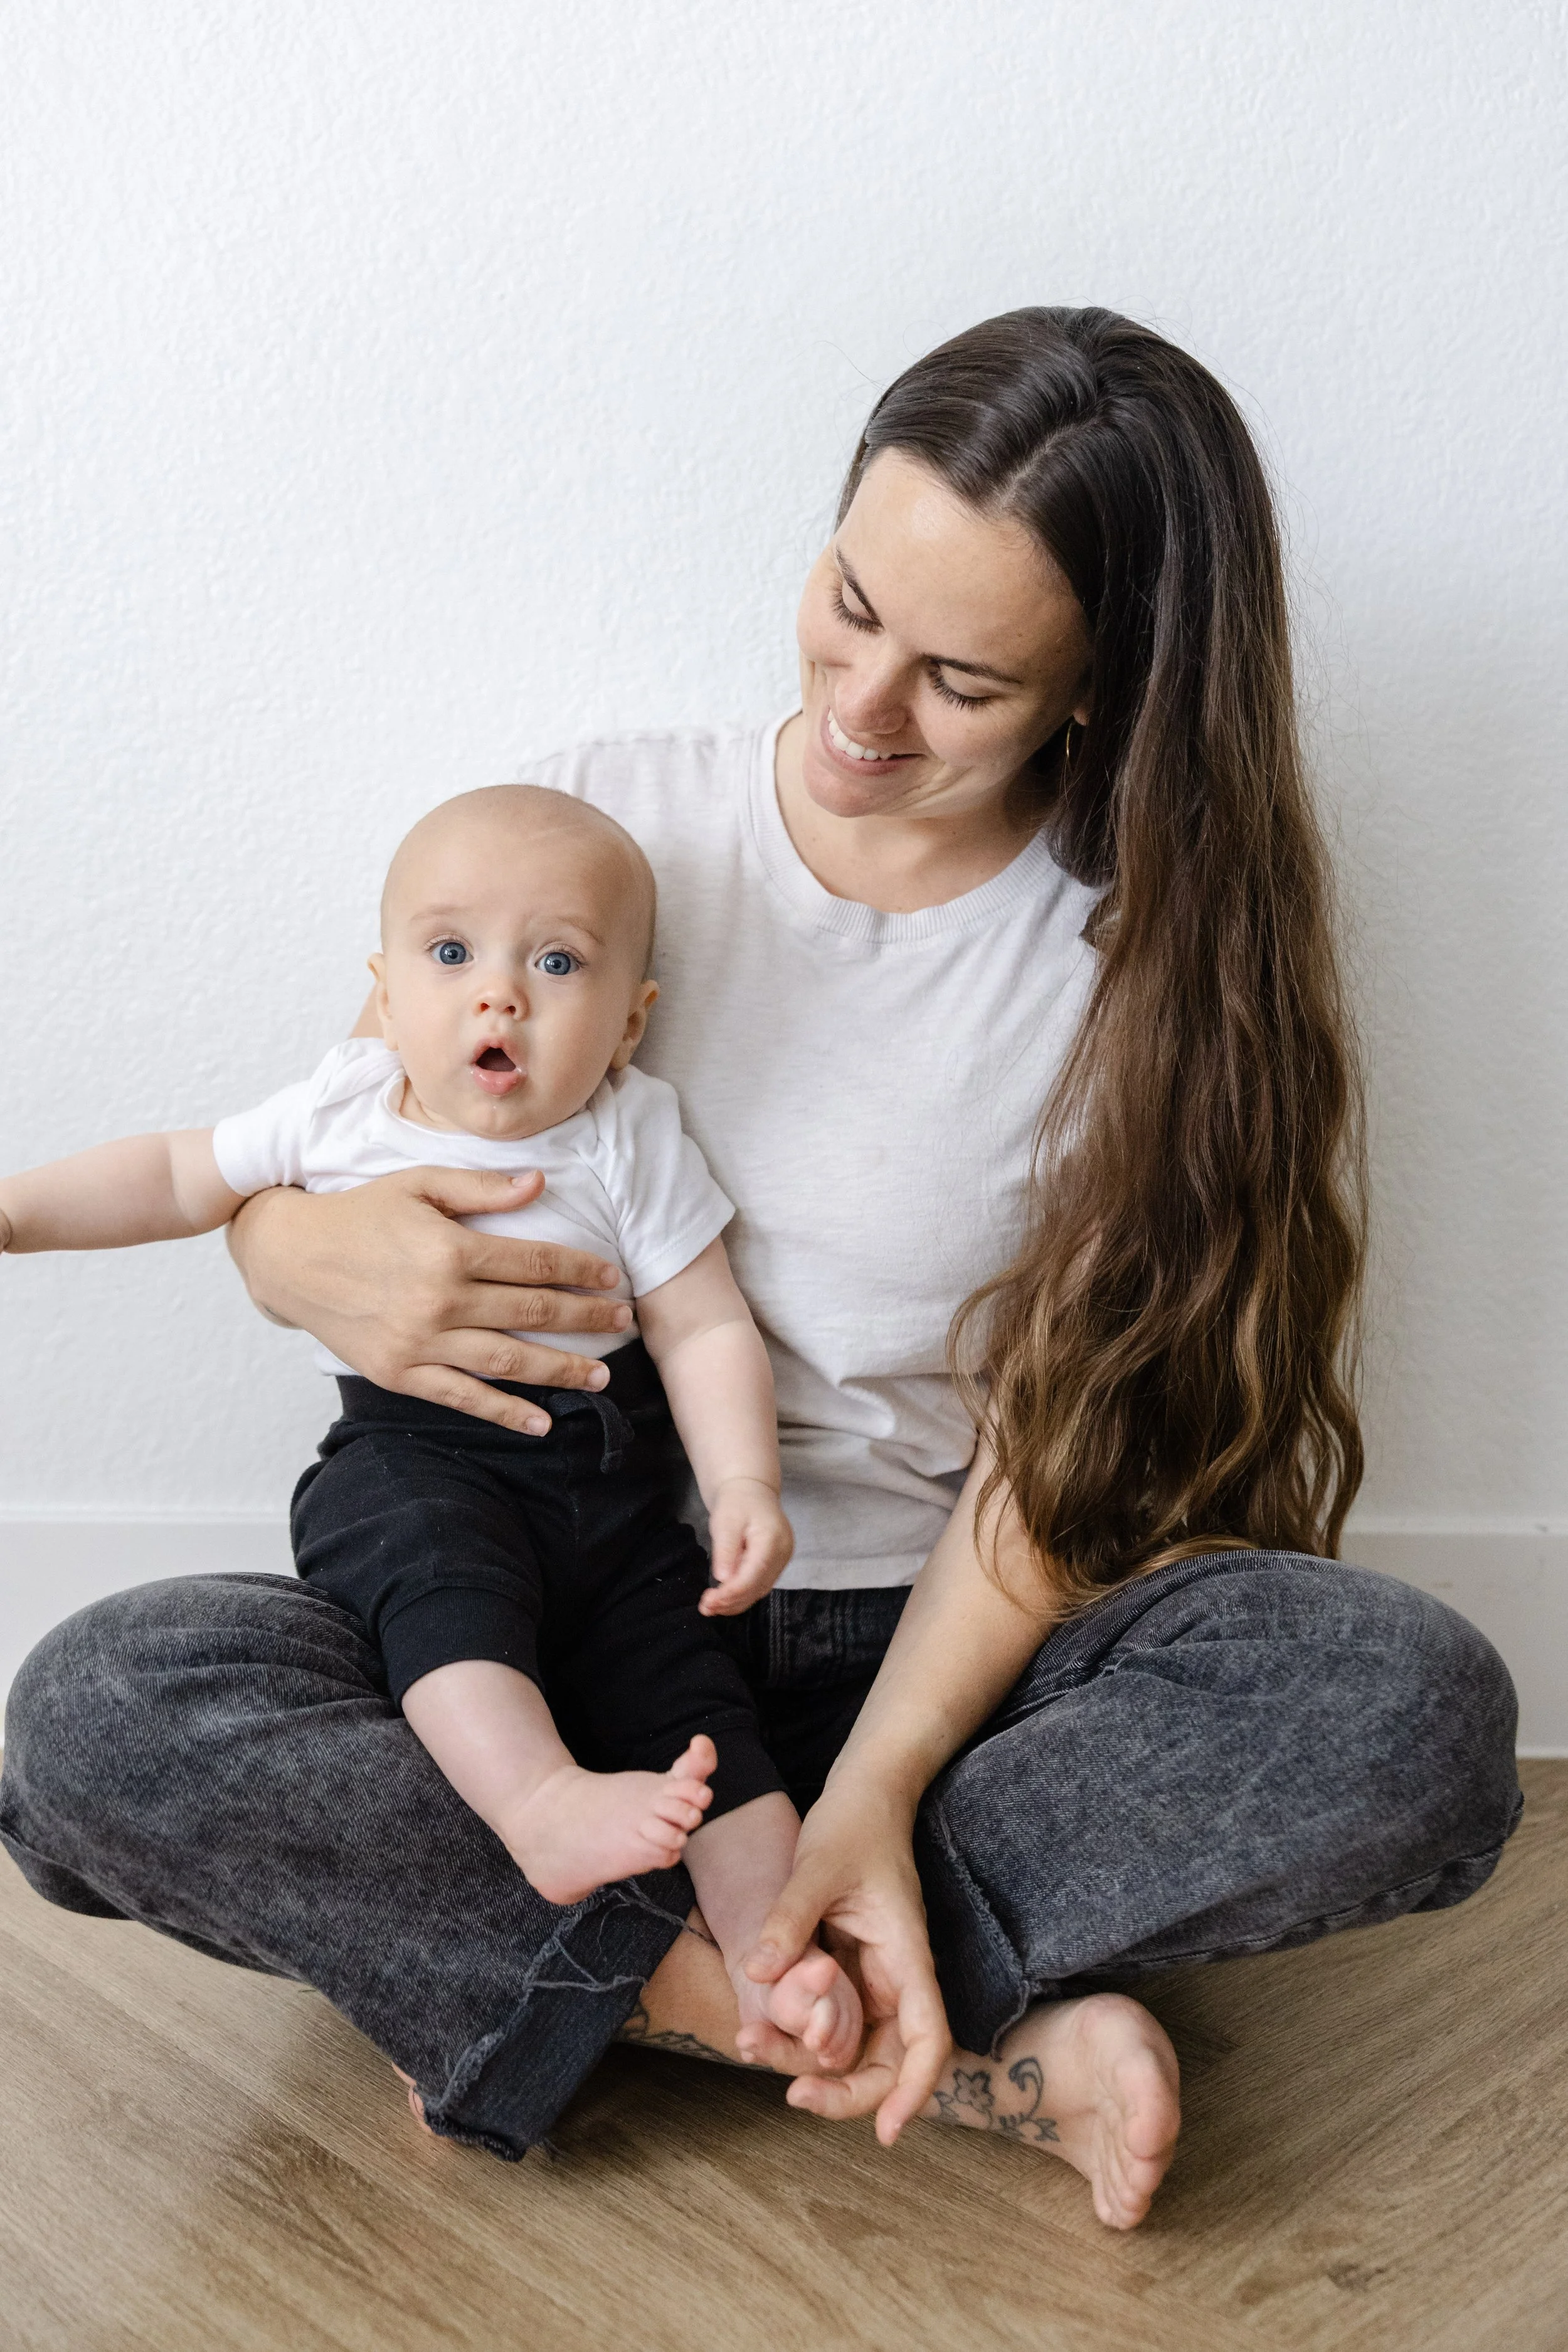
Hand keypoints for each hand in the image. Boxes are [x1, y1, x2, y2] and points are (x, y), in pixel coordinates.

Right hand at [227, 1166, 631, 1433]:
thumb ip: (481, 1189)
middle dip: (586, 1318)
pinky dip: (505, 1413)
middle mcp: (440, 1301)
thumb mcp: (418, 1184)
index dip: (580, 1269)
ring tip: (601, 1376)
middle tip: (625, 1321)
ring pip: (507, 1362)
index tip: (612, 1275)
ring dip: (560, 1370)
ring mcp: (420, 1343)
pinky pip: (463, 1398)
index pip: (534, 1262)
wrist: (290, 1257)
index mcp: (450, 1250)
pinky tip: (542, 1421)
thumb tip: (541, 1184)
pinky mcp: (399, 1374)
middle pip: (532, 1313)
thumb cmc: (359, 1214)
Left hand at [698, 1479, 792, 1614]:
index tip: (708, 1602)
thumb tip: (724, 1579)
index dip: (730, 1594)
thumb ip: (726, 1550)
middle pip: (757, 1587)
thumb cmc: (737, 1503)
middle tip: (705, 1608)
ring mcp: (782, 1560)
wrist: (751, 1491)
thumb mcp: (725, 1521)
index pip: (752, 1576)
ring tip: (711, 1607)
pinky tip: (724, 1599)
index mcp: (772, 1540)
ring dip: (735, 1603)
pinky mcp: (776, 1564)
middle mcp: (783, 1553)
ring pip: (759, 1590)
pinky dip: (742, 1595)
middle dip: (731, 1602)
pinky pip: (760, 1585)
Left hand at [743, 1775, 951, 2144]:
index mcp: (906, 1955)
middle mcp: (896, 1977)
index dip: (916, 2091)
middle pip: (890, 2060)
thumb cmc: (853, 1824)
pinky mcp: (850, 1971)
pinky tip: (760, 2030)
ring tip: (752, 2047)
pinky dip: (800, 2034)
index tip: (888, 2132)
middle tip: (793, 2098)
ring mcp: (874, 1978)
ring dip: (811, 2064)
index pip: (928, 2038)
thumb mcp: (817, 1866)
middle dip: (848, 2092)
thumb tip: (758, 1974)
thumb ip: (790, 1918)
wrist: (864, 1796)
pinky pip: (831, 2019)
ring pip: (855, 2046)